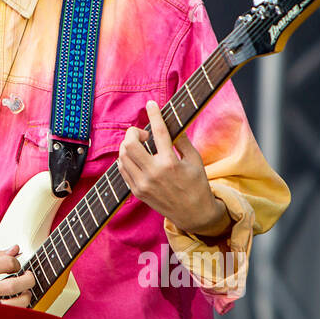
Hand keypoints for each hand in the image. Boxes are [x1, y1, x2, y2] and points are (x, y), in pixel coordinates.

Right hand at [0, 245, 34, 306]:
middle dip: (28, 279)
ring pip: (14, 304)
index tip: (15, 265)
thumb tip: (16, 249)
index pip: (7, 263)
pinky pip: (8, 314)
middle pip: (13, 285)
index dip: (16, 262)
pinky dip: (18, 308)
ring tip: (25, 291)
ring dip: (26, 297)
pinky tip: (17, 302)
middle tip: (28, 276)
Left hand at [118, 100, 226, 236]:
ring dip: (128, 145)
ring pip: (122, 156)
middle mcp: (154, 173)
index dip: (154, 115)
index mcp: (171, 163)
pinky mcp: (137, 192)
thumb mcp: (195, 161)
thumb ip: (183, 141)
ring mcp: (143, 184)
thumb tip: (172, 123)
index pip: (159, 132)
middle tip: (144, 135)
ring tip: (141, 147)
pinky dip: (126, 159)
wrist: (193, 214)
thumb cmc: (197, 185)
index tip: (151, 104)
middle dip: (134, 132)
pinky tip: (136, 158)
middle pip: (130, 144)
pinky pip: (122, 170)